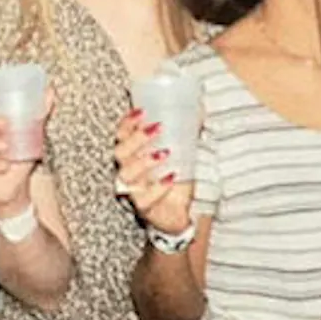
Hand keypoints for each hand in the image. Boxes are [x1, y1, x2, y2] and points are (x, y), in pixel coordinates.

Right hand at [113, 108, 192, 233]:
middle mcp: (129, 170)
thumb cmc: (177, 176)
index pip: (121, 135)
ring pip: (127, 174)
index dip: (127, 122)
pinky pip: (143, 199)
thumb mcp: (182, 151)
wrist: (183, 210)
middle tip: (157, 128)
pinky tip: (171, 177)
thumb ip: (185, 132)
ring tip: (165, 153)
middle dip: (136, 138)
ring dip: (144, 161)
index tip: (142, 111)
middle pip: (120, 152)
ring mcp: (134, 190)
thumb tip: (200, 109)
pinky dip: (157, 188)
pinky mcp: (145, 207)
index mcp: (133, 154)